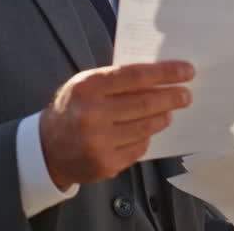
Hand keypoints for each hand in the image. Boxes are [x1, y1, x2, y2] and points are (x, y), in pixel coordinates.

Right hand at [39, 61, 193, 188]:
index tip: (186, 71)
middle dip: (171, 97)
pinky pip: (138, 148)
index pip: (136, 76)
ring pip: (145, 127)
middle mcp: (92, 115)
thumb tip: (157, 75)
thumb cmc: (72, 109)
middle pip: (145, 103)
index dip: (165, 73)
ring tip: (169, 112)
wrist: (47, 147)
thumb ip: (116, 80)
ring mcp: (99, 142)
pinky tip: (147, 131)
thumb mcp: (85, 85)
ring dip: (162, 118)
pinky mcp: (106, 164)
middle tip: (185, 95)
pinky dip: (146, 137)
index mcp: (88, 87)